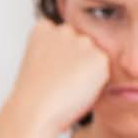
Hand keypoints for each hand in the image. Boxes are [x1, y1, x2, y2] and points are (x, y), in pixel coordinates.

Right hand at [2, 17, 110, 136]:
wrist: (35, 109)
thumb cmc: (34, 93)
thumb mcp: (38, 61)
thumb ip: (56, 50)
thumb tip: (78, 55)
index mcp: (44, 28)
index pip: (61, 35)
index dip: (60, 54)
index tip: (53, 67)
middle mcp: (64, 30)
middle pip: (80, 42)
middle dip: (77, 58)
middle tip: (64, 79)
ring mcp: (83, 42)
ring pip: (94, 54)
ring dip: (88, 68)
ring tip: (69, 85)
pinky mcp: (99, 58)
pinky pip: (103, 69)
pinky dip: (97, 80)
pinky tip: (79, 88)